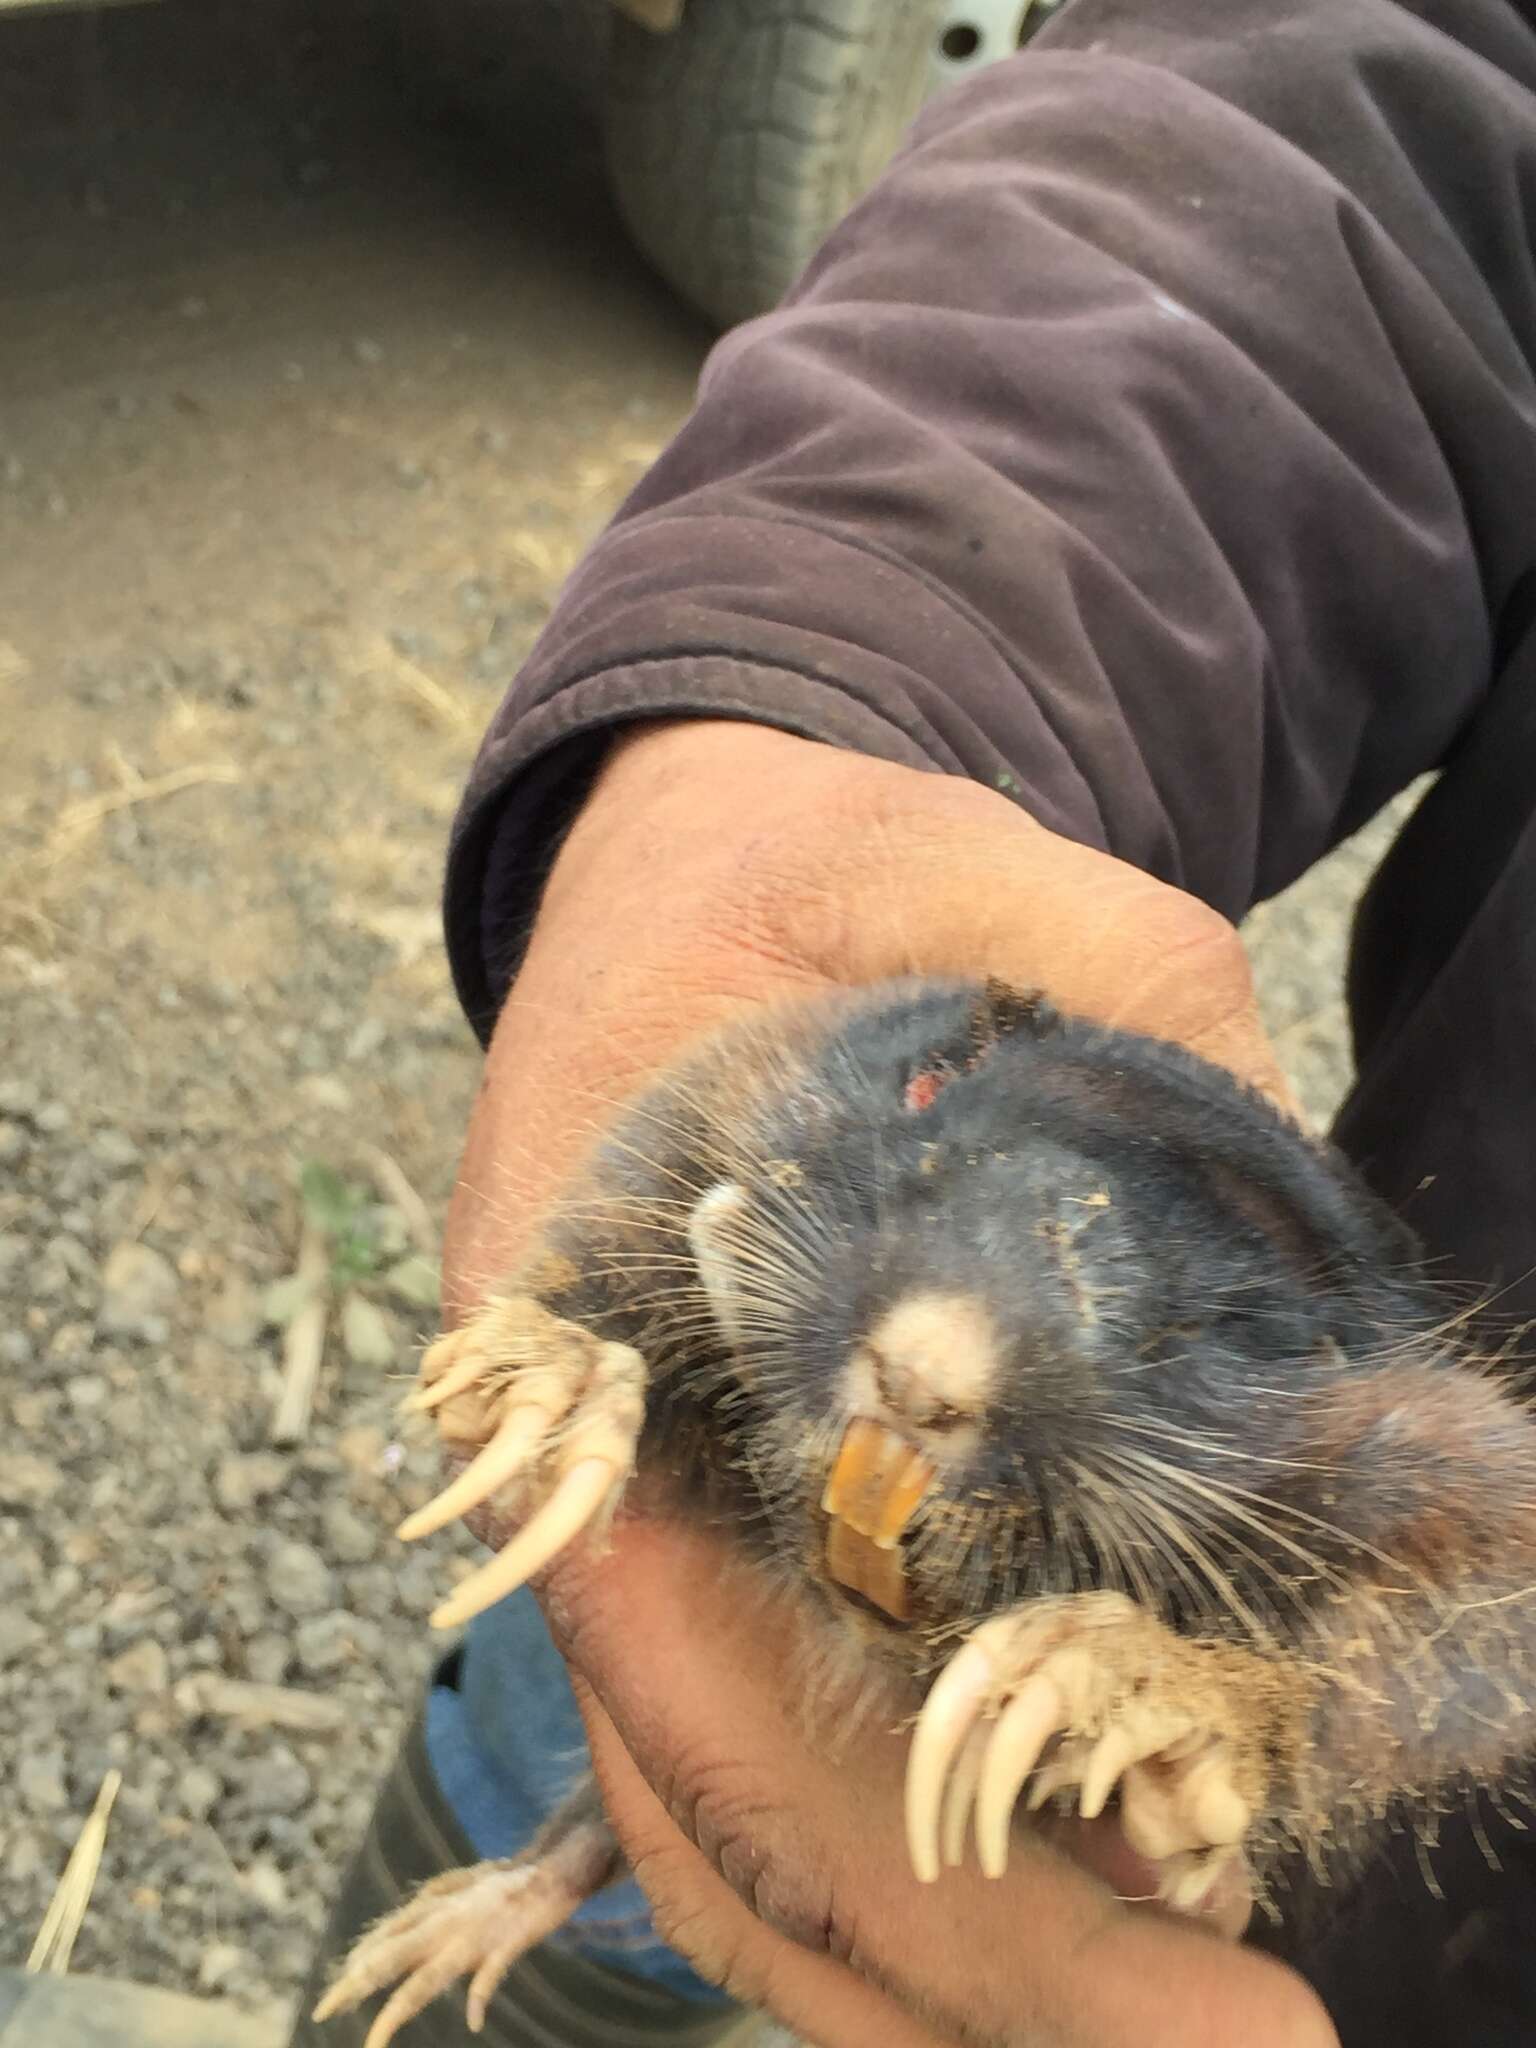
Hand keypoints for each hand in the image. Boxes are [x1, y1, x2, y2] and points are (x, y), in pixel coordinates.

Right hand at [442, 720, 1335, 2047]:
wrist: (690, 859)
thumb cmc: (787, 872)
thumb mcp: (942, 860)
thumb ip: (1122, 990)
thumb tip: (1323, 1211)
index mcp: (584, 1352)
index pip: (702, 1688)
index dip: (918, 1878)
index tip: (1178, 1973)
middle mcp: (612, 1476)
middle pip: (740, 1817)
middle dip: (986, 1976)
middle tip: (1263, 2036)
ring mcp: (680, 1504)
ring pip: (769, 1807)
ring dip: (967, 1942)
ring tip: (1205, 1992)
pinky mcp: (761, 1495)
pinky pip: (821, 1710)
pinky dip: (955, 1823)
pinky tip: (1120, 1851)